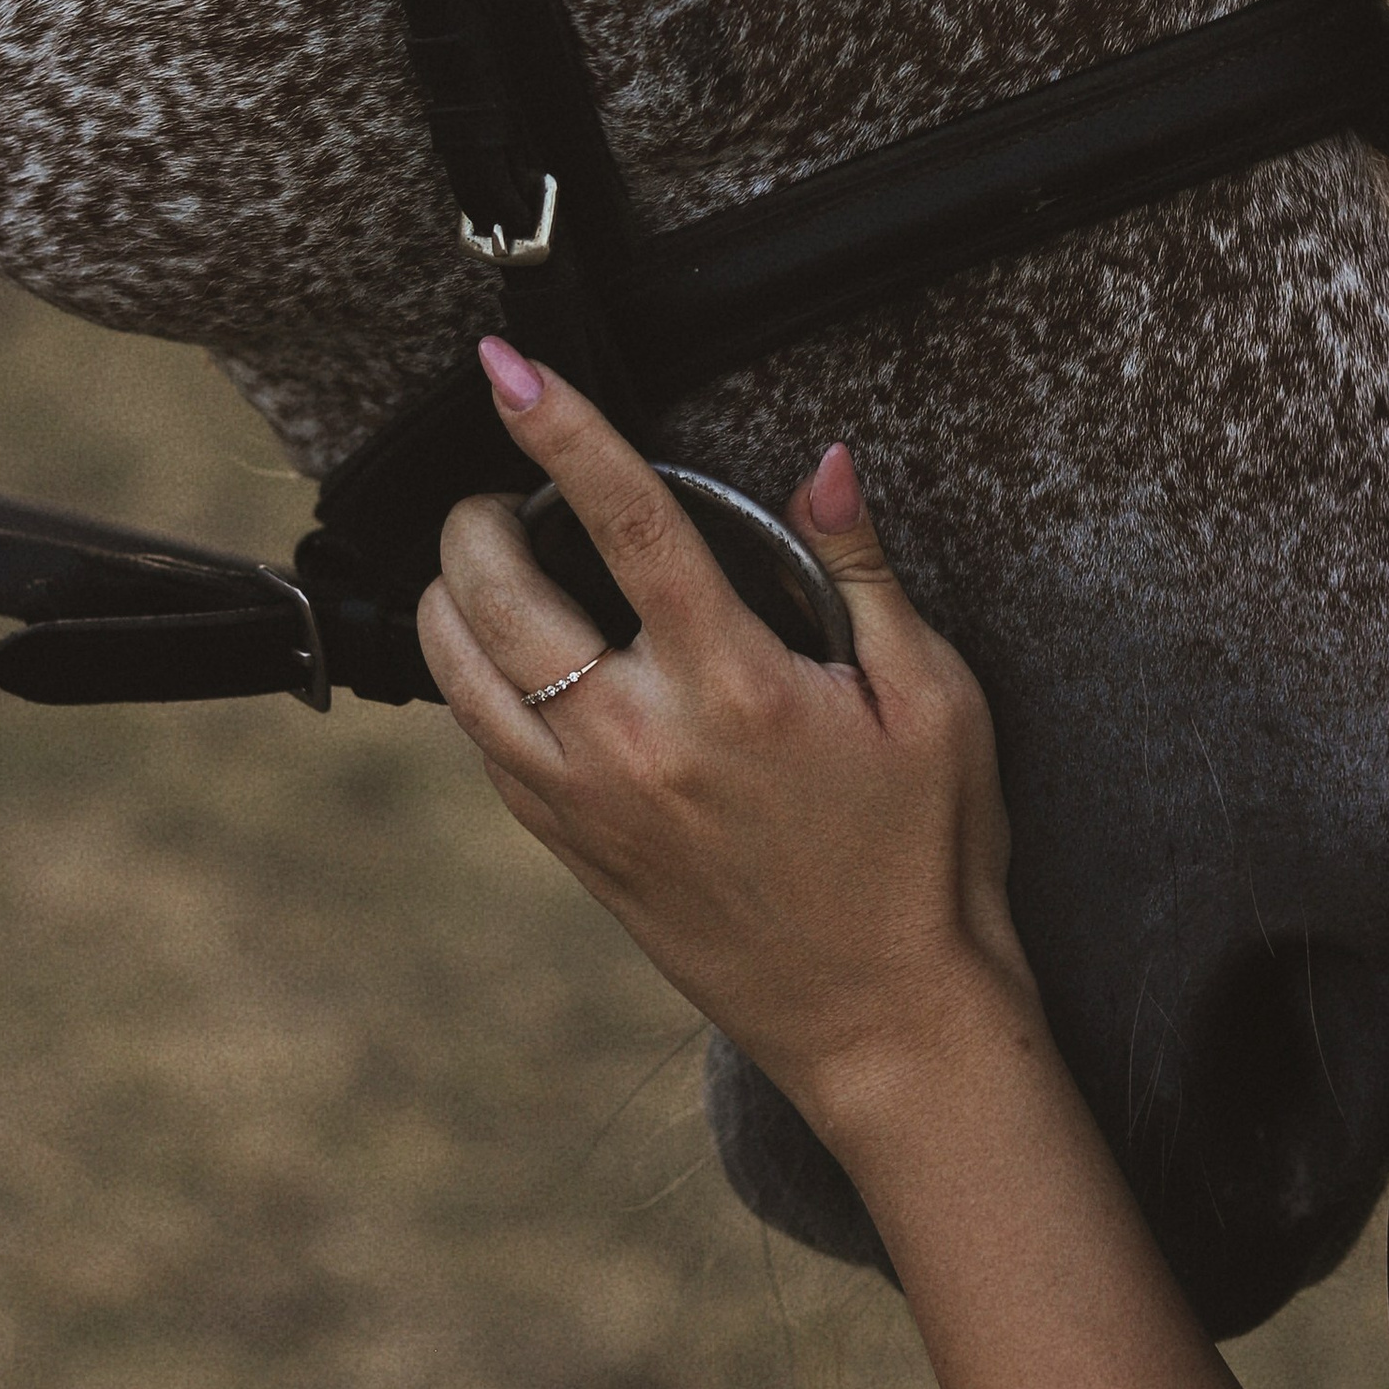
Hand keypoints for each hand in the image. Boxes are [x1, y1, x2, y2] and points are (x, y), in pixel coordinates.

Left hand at [416, 344, 1035, 1146]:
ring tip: (489, 557)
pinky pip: (481, 746)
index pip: (625, 523)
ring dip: (452, 593)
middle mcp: (639, 743)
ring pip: (456, 673)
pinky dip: (471, 679)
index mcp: (736, 688)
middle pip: (496, 593)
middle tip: (511, 482)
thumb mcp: (937, 701)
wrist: (887, 1021)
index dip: (562, 430)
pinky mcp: (572, 853)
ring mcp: (590, 805)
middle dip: (480, 511)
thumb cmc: (928, 858)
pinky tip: (513, 654)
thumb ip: (865, 572)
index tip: (509, 367)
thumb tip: (823, 464)